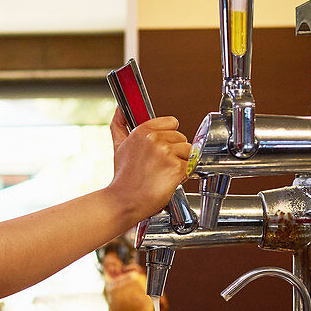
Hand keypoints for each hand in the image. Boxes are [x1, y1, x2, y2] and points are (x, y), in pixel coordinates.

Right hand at [106, 108, 190, 222]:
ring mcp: (166, 153)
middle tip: (158, 166)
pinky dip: (183, 176)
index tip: (160, 149)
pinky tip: (167, 181)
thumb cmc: (123, 178)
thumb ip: (120, 124)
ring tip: (163, 173)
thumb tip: (119, 108)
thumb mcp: (119, 146)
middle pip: (182, 138)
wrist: (123, 201)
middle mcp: (154, 139)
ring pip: (189, 152)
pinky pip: (191, 167)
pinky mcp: (176, 168)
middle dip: (175, 153)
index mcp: (143, 130)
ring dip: (180, 164)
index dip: (169, 137)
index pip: (172, 122)